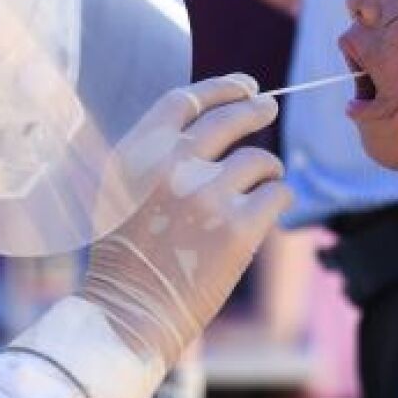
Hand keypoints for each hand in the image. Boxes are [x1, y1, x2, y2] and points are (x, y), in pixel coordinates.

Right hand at [80, 75, 291, 368]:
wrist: (129, 312)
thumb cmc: (124, 259)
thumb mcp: (119, 192)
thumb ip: (153, 157)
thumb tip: (204, 130)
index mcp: (138, 153)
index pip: (186, 100)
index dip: (221, 88)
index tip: (245, 86)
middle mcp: (172, 165)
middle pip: (230, 118)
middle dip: (255, 108)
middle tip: (268, 107)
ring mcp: (206, 195)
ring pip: (258, 160)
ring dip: (268, 168)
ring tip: (266, 181)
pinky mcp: (237, 227)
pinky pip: (276, 194)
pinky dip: (278, 197)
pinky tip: (270, 209)